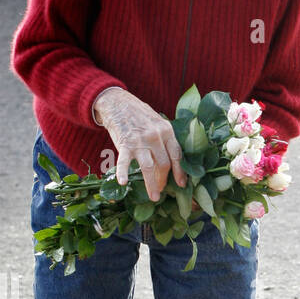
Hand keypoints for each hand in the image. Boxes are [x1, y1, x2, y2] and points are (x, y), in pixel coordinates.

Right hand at [92, 87, 185, 201]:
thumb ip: (165, 138)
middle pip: (164, 164)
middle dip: (164, 180)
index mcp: (166, 130)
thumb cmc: (139, 115)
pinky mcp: (124, 143)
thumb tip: (173, 161)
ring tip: (154, 197)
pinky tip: (123, 183)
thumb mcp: (157, 122)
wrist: (117, 101)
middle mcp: (155, 136)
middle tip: (161, 190)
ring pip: (149, 168)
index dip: (180, 172)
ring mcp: (140, 140)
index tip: (182, 184)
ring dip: (152, 184)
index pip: (177, 155)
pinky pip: (124, 162)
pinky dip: (123, 173)